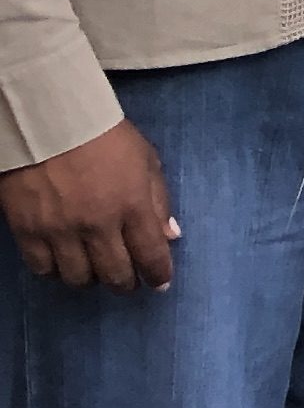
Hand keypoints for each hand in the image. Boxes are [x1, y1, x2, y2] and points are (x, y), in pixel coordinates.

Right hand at [1, 118, 177, 290]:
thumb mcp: (146, 160)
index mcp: (132, 205)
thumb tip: (170, 237)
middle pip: (115, 274)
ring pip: (78, 278)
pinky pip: (43, 269)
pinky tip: (63, 261)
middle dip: (126, 283)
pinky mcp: (28, 231)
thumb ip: (158, 200)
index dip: (158, 275)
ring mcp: (60, 231)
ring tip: (95, 269)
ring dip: (91, 279)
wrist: (49, 123)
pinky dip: (56, 271)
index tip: (160, 283)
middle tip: (128, 281)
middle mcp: (98, 225)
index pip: (150, 254)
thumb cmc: (105, 137)